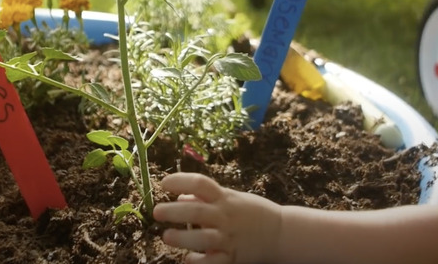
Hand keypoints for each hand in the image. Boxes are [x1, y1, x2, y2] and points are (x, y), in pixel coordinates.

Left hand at [153, 172, 281, 263]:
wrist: (281, 233)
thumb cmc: (249, 212)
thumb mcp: (230, 198)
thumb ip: (205, 197)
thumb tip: (180, 197)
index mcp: (224, 198)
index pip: (201, 183)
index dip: (181, 181)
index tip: (164, 183)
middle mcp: (226, 216)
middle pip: (198, 211)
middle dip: (174, 212)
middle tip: (157, 212)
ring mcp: (230, 238)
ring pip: (204, 239)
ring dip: (183, 239)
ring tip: (166, 237)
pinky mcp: (233, 257)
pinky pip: (214, 262)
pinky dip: (200, 262)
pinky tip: (188, 259)